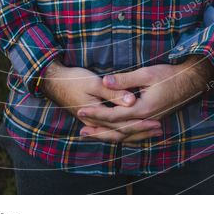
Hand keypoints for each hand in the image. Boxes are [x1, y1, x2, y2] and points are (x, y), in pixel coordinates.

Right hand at [40, 60, 162, 143]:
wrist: (53, 81)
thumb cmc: (73, 79)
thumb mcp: (93, 83)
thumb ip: (113, 93)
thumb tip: (132, 101)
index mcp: (97, 116)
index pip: (123, 124)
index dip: (141, 124)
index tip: (157, 122)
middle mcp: (95, 124)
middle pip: (122, 133)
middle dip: (141, 132)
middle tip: (159, 129)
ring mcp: (93, 123)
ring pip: (117, 134)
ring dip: (134, 134)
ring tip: (151, 131)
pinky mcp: (92, 119)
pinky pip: (111, 131)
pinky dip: (123, 132)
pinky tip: (132, 131)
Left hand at [75, 57, 213, 140]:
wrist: (191, 81)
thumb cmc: (169, 74)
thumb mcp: (146, 73)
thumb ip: (125, 79)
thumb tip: (105, 82)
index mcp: (143, 109)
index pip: (114, 115)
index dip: (96, 114)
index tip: (81, 111)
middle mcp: (146, 119)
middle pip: (118, 130)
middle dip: (99, 129)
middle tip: (81, 129)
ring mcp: (151, 121)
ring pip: (126, 134)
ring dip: (108, 135)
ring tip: (93, 134)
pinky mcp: (153, 119)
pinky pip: (135, 133)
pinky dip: (122, 135)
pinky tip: (115, 134)